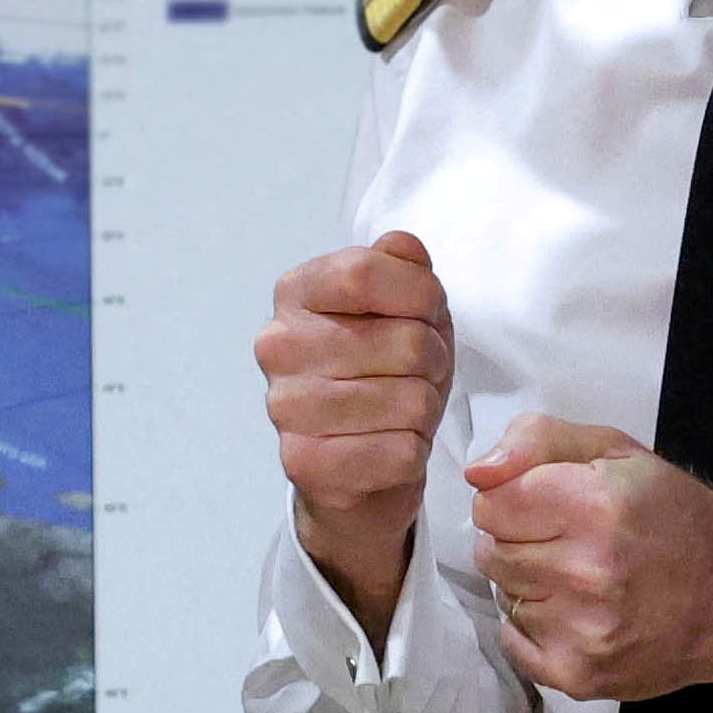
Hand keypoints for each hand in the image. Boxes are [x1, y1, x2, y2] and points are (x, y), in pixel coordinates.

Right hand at [260, 230, 453, 643]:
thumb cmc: (383, 374)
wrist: (356, 466)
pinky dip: (413, 452)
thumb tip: (402, 246)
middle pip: (404, 341)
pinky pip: (399, 451)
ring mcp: (285, 407)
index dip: (421, 294)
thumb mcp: (403, 309)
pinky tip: (392, 447)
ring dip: (426, 410)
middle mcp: (278, 345)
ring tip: (406, 411)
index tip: (429, 313)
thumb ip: (403, 267)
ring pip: (409, 400)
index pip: (365, 272)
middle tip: (418, 375)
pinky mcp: (304, 464)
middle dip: (434, 362)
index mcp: (295, 293)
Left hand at [465, 414, 712, 700]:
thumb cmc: (676, 518)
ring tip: (580, 577)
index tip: (547, 504)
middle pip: (490, 550)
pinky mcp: (577, 673)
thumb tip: (478, 472)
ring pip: (503, 595)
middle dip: (519, 540)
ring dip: (529, 583)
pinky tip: (577, 612)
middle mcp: (587, 570)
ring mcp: (582, 629)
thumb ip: (538, 442)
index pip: (490, 502)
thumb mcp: (616, 452)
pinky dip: (534, 627)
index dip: (512, 499)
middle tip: (567, 541)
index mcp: (594, 505)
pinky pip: (512, 641)